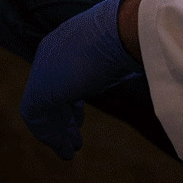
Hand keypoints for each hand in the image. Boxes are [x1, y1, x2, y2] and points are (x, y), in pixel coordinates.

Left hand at [21, 0, 147, 158]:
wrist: (121, 31)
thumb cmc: (132, 35)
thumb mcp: (123, 49)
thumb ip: (121, 59)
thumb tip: (147, 60)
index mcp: (69, 41)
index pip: (61, 74)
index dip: (70, 99)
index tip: (78, 118)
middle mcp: (51, 53)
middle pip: (50, 91)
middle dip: (61, 117)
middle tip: (74, 138)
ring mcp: (44, 71)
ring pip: (40, 106)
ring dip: (55, 131)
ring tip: (69, 151)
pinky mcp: (42, 89)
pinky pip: (35, 116)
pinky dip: (49, 135)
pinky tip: (66, 150)